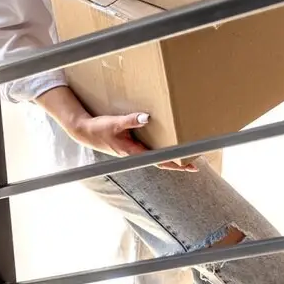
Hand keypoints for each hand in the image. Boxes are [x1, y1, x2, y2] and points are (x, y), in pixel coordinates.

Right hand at [68, 112, 198, 171]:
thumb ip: (131, 120)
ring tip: (188, 153)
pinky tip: (169, 142)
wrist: (85, 132)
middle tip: (198, 161)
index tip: (190, 165)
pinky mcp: (133, 145)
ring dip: (171, 155)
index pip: (159, 161)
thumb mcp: (115, 123)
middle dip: (179, 162)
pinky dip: (162, 147)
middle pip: (162, 161)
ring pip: (157, 155)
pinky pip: (151, 148)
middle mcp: (136, 154)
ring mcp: (135, 150)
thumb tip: (147, 117)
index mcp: (134, 152)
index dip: (176, 165)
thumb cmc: (99, 128)